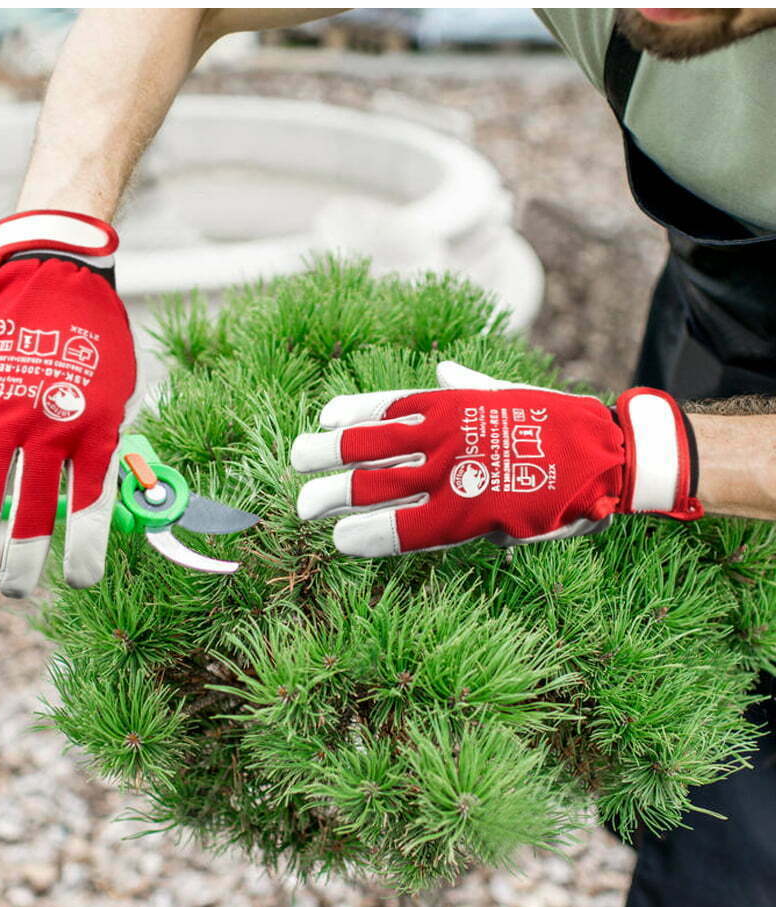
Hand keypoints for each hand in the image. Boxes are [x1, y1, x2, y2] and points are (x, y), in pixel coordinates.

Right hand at [0, 211, 136, 595]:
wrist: (56, 276)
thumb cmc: (96, 342)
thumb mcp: (121, 394)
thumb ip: (108, 447)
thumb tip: (104, 506)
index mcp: (95, 430)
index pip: (92, 506)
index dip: (86, 550)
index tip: (82, 581)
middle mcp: (48, 428)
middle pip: (33, 510)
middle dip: (23, 560)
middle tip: (14, 590)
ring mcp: (4, 411)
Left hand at [291, 359, 700, 555]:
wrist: (610, 455)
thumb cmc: (558, 423)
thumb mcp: (507, 395)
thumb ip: (468, 385)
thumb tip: (443, 366)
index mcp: (449, 404)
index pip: (383, 405)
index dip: (349, 413)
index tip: (322, 419)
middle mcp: (441, 435)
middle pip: (367, 446)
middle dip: (326, 455)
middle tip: (295, 464)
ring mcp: (453, 473)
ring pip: (377, 485)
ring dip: (336, 494)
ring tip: (303, 506)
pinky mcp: (471, 513)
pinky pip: (411, 526)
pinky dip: (375, 533)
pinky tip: (346, 540)